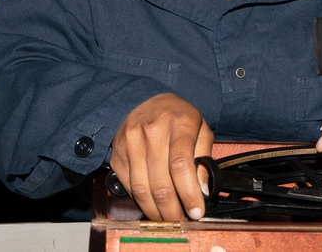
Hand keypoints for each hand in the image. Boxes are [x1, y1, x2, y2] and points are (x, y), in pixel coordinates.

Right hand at [110, 93, 213, 220]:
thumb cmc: (177, 118)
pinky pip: (128, 186)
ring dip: (156, 211)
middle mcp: (152, 130)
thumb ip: (204, 158)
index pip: (181, 164)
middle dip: (173, 210)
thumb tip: (203, 191)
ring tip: (169, 219)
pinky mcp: (117, 154)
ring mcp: (131, 142)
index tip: (196, 211)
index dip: (189, 193)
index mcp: (178, 122)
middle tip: (182, 221)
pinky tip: (153, 206)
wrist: (143, 100)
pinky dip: (141, 202)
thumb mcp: (200, 129)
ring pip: (141, 189)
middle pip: (160, 182)